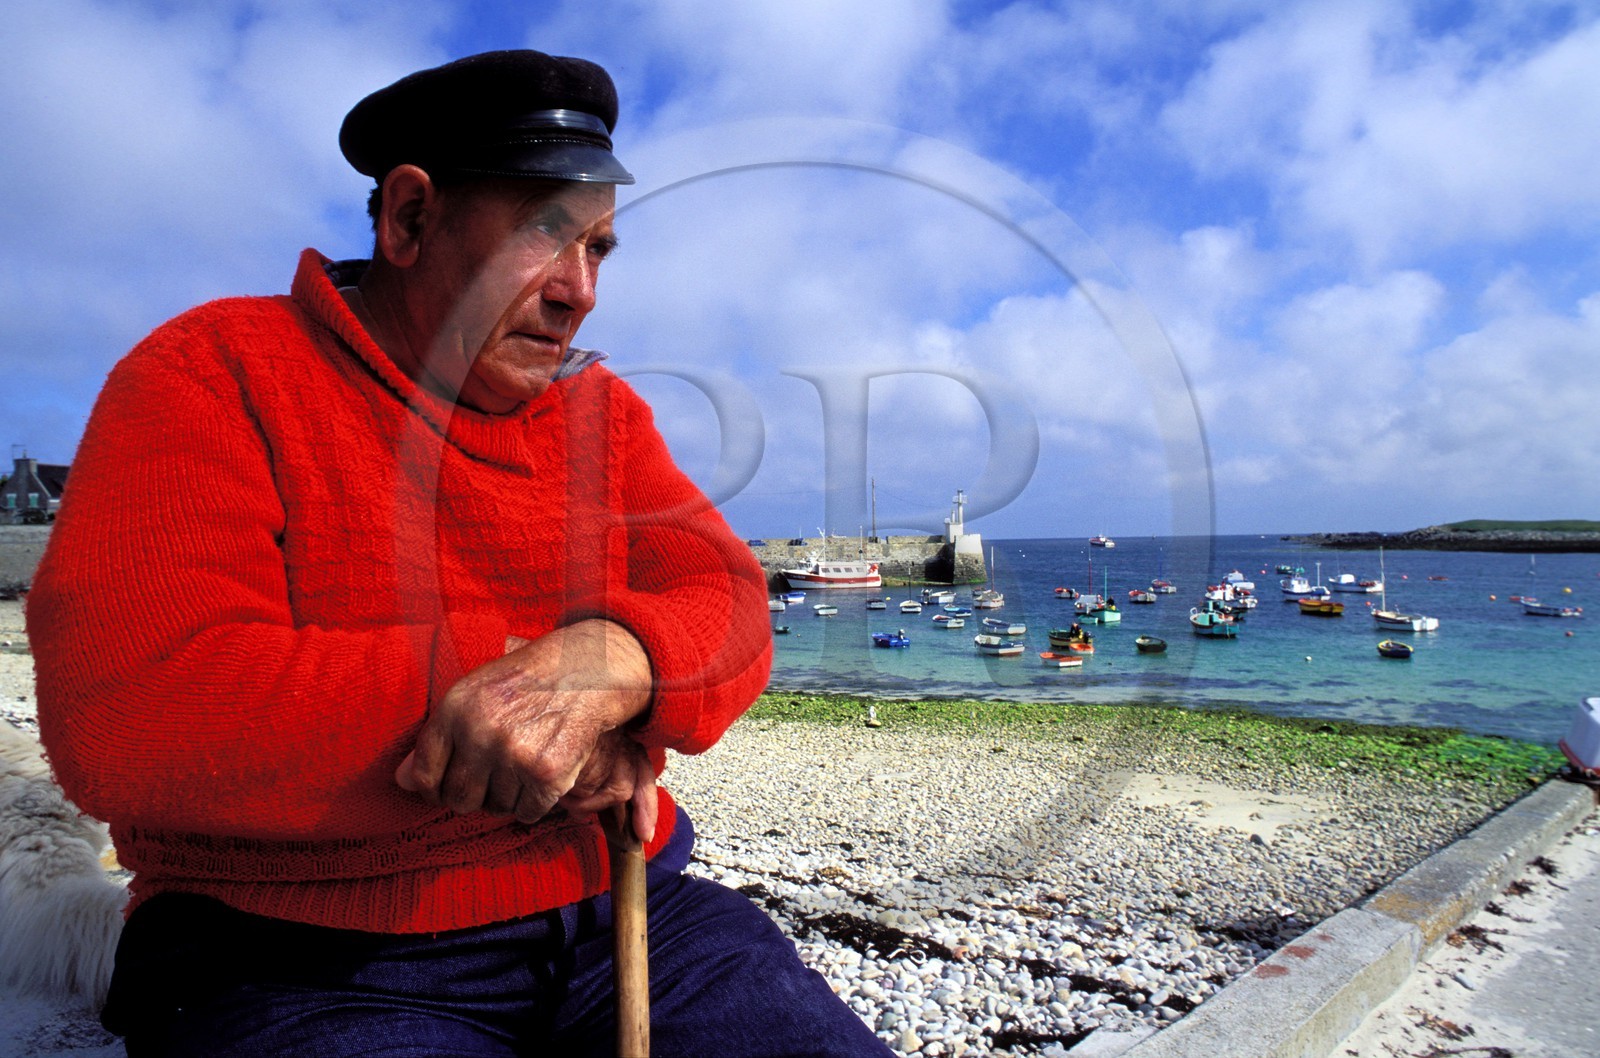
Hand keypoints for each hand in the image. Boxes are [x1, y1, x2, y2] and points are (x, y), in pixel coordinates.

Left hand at [395, 620, 652, 829]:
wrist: (586, 672)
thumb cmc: (524, 681)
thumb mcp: (473, 691)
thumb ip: (437, 735)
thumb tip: (401, 781)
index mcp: (455, 708)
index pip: (423, 775)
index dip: (433, 789)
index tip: (447, 786)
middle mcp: (481, 733)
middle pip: (459, 799)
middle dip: (473, 796)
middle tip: (491, 779)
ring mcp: (514, 755)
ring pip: (496, 808)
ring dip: (508, 797)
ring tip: (521, 768)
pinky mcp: (548, 774)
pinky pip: (527, 813)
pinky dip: (534, 804)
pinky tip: (540, 779)